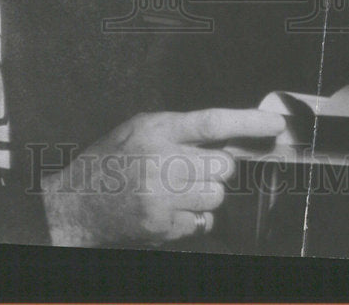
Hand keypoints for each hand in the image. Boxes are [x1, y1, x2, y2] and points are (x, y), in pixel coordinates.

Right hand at [40, 108, 284, 245]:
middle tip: (195, 168)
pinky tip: (170, 208)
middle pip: (224, 165)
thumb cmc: (108, 161)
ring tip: (178, 189)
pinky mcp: (162, 226)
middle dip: (218, 167)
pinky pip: (202, 222)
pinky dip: (193, 217)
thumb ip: (180, 129)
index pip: (213, 123)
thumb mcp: (139, 129)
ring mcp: (163, 197)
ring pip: (217, 195)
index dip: (249, 122)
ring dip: (206, 193)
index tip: (275, 124)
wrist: (74, 204)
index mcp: (157, 130)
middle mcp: (162, 162)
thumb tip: (227, 134)